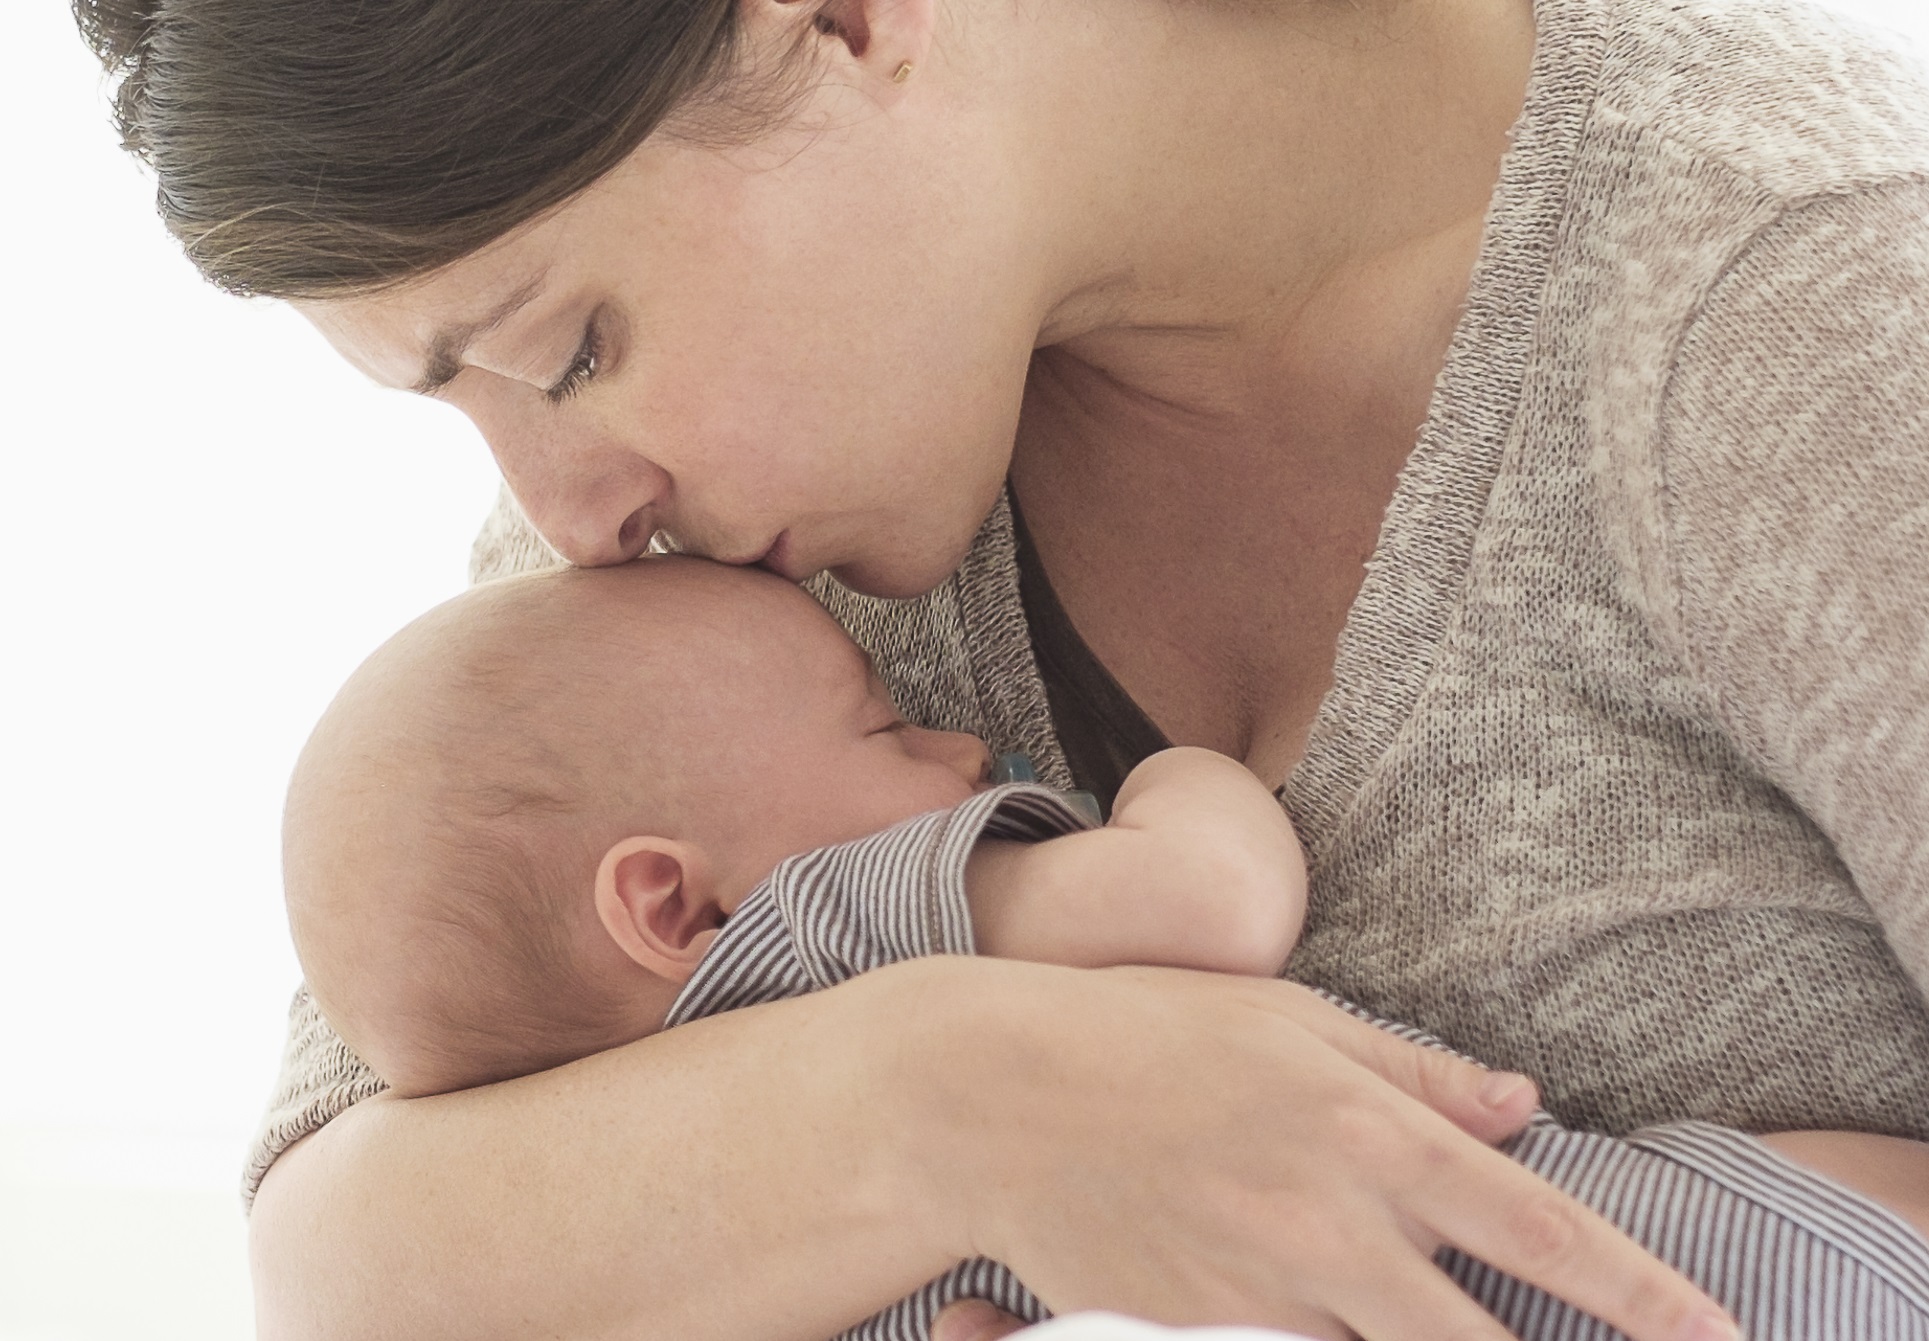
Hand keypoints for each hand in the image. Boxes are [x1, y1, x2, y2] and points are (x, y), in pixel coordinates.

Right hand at [911, 962, 1739, 1340]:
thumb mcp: (1290, 1019)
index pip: (1540, 1232)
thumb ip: (1416, 1070)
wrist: (993, 1094)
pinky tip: (1336, 1324)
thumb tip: (1527, 1102)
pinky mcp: (1191, 1334)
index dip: (1647, 1299)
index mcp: (1368, 1131)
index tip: (1719, 1338)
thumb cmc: (1145, 1033)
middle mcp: (1329, 1223)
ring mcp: (1258, 1292)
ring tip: (1435, 1327)